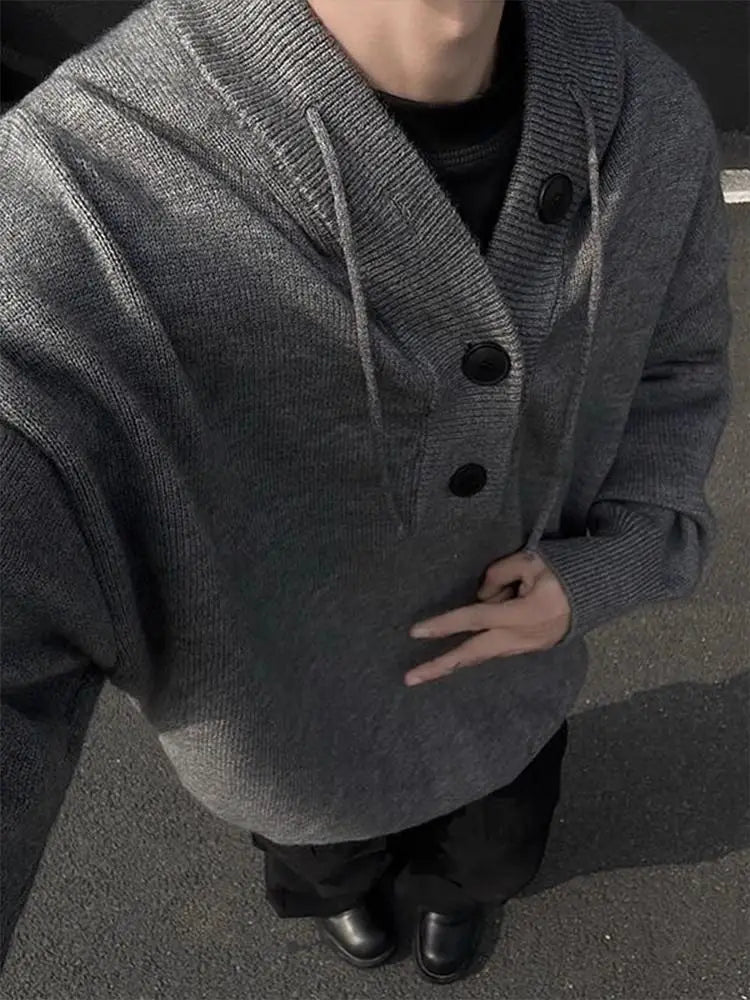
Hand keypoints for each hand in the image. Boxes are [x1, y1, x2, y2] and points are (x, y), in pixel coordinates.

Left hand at [404, 550, 570, 685]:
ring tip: (426, 671)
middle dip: (441, 666)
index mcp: (522, 613)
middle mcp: (521, 636)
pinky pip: (496, 649)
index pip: (474, 617)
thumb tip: (480, 598)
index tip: (416, 631)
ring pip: (483, 655)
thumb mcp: (530, 562)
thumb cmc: (563, 572)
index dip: (444, 624)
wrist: (599, 592)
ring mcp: (526, 646)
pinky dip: (475, 651)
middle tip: (410, 678)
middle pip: (473, 653)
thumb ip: (498, 575)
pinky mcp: (530, 648)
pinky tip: (457, 654)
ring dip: (456, 662)